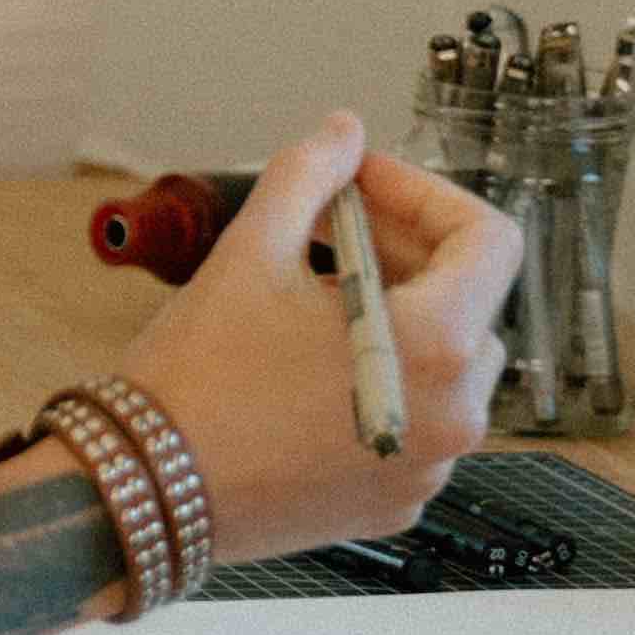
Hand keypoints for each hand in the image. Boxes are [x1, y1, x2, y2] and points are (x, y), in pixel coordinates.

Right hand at [114, 116, 512, 566]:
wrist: (145, 490)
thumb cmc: (197, 377)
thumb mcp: (250, 252)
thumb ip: (309, 177)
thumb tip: (342, 133)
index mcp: (434, 347)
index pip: (489, 241)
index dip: (428, 194)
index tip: (364, 183)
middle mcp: (452, 415)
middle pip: (470, 301)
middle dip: (406, 249)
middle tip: (333, 226)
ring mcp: (428, 466)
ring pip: (446, 365)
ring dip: (397, 315)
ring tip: (318, 296)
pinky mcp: (396, 501)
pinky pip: (416, 421)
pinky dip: (382, 380)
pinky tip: (311, 364)